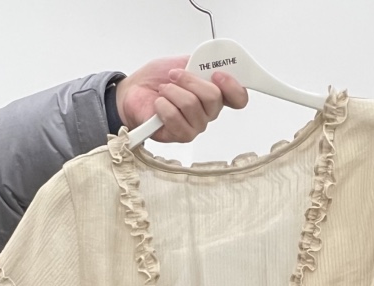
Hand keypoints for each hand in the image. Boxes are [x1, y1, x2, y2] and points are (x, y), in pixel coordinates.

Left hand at [115, 56, 248, 142]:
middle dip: (190, 80)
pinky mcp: (181, 135)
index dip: (233, 87)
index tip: (217, 74)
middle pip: (214, 97)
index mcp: (214, 94)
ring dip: (172, 92)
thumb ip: (201, 63)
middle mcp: (209, 112)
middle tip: (174, 76)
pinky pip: (176, 118)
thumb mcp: (182, 62)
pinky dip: (163, 106)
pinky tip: (159, 105)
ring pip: (192, 105)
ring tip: (163, 90)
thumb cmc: (157, 79)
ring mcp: (196, 125)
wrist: (134, 92)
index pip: (238, 98)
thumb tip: (214, 62)